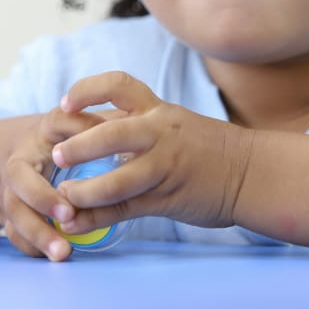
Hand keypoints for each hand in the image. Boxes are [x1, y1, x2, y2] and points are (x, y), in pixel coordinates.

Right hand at [0, 106, 107, 260]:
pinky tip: (54, 255)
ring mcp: (12, 188)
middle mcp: (23, 159)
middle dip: (41, 197)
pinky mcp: (12, 213)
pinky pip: (15, 233)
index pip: (56, 124)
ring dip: (37, 232)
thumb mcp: (84, 123)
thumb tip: (130, 126)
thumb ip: (103, 123)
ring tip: (63, 252)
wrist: (24, 152)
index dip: (75, 139)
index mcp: (46, 130)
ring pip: (15, 211)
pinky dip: (32, 246)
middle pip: (19, 177)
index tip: (90, 152)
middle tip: (68, 215)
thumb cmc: (67, 136)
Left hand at [51, 71, 253, 236]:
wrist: (252, 172)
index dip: (88, 90)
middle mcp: (160, 133)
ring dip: (85, 190)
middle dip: (80, 145)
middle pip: (113, 133)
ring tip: (64, 197)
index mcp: (158, 110)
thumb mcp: (175, 125)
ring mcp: (164, 166)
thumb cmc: (209, 148)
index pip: (119, 85)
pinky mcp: (167, 198)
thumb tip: (95, 136)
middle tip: (56, 155)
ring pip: (118, 179)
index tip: (65, 103)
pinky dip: (96, 218)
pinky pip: (125, 209)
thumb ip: (139, 128)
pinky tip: (74, 223)